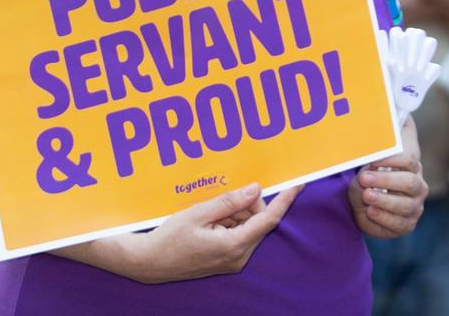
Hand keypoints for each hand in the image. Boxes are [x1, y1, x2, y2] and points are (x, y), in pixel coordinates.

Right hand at [124, 182, 302, 283]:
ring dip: (236, 213)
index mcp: (234, 245)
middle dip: (247, 204)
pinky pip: (238, 235)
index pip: (268, 219)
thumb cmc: (170, 238)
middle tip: (224, 197)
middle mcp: (239, 257)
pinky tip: (210, 221)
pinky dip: (230, 222)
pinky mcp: (227, 260)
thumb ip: (229, 201)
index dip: (285, 200)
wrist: (151, 262)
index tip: (298, 184)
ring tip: (209, 213)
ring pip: (248, 227)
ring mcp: (233, 261)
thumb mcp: (199, 213)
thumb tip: (255, 190)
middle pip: (257, 222)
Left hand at [349, 118, 427, 238]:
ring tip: (366, 197)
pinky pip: (399, 225)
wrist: (364, 200)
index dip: (393, 158)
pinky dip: (384, 219)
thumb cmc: (369, 172)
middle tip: (364, 179)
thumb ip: (379, 133)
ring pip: (406, 205)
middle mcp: (417, 184)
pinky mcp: (406, 224)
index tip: (373, 159)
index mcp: (411, 162)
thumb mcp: (369, 152)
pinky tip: (370, 212)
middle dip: (386, 180)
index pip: (409, 157)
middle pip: (409, 182)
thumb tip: (386, 104)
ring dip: (384, 201)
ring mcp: (414, 205)